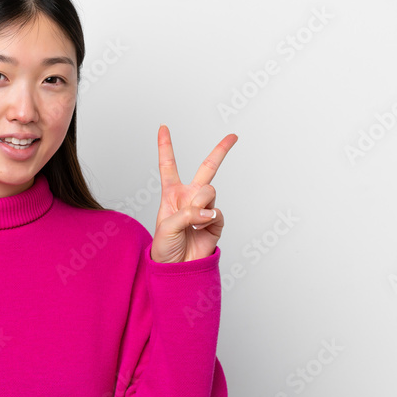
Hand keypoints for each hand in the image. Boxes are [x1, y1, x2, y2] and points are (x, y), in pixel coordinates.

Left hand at [150, 124, 236, 263]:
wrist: (176, 269)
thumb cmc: (165, 248)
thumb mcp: (167, 227)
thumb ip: (187, 214)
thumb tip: (209, 212)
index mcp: (172, 194)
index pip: (168, 165)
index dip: (165, 146)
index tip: (163, 127)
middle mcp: (190, 198)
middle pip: (208, 169)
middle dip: (221, 151)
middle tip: (233, 136)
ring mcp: (205, 209)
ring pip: (210, 191)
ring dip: (201, 203)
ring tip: (193, 220)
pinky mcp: (216, 223)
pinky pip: (217, 212)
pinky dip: (208, 219)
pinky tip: (201, 227)